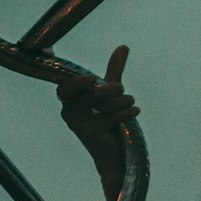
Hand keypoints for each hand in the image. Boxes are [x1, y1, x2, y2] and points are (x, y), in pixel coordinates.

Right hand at [56, 46, 133, 200]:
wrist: (113, 154)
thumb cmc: (109, 121)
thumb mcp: (110, 93)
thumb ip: (114, 71)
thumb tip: (123, 46)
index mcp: (70, 101)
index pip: (65, 88)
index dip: (76, 83)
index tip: (90, 79)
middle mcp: (69, 113)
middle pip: (90, 93)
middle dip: (110, 89)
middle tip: (122, 88)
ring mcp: (78, 125)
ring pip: (103, 105)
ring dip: (122, 101)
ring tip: (131, 102)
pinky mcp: (90, 135)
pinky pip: (110, 118)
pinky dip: (125, 112)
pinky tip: (135, 110)